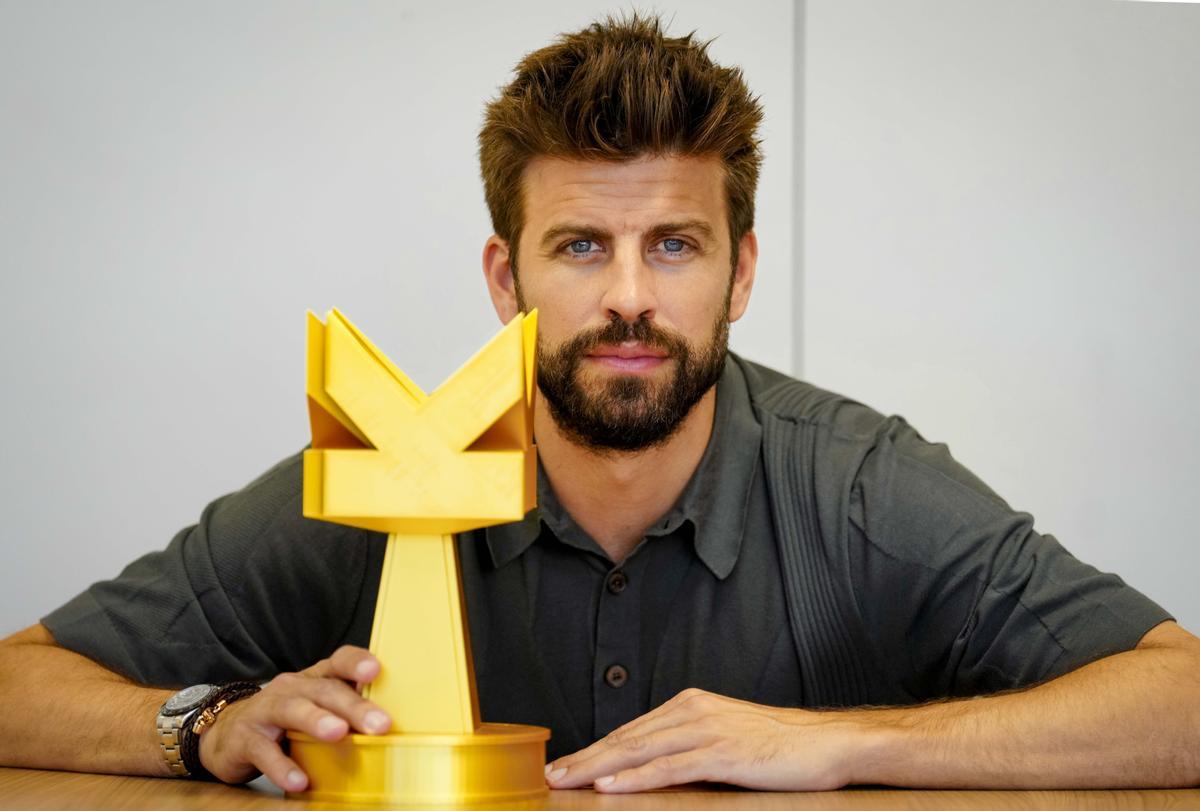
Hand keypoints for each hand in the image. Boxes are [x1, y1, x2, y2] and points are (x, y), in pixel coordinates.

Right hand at [197, 645, 390, 791]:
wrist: (226, 733)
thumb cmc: (286, 720)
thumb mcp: (316, 709)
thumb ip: (347, 712)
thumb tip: (392, 730)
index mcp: (315, 679)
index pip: (339, 661)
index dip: (356, 663)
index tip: (375, 671)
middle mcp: (292, 687)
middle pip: (325, 690)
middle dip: (354, 706)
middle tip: (379, 724)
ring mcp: (266, 709)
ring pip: (293, 709)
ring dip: (317, 720)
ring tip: (339, 734)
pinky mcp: (244, 738)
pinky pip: (263, 750)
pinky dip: (282, 766)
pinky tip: (299, 781)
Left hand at [544, 688, 865, 792]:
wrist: (827, 743)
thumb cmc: (778, 745)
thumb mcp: (725, 738)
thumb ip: (688, 747)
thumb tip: (652, 768)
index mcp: (690, 704)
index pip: (632, 730)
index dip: (595, 749)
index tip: (566, 765)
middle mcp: (693, 711)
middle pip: (627, 738)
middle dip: (585, 758)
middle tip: (551, 775)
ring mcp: (706, 730)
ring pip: (639, 751)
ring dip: (597, 768)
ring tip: (567, 781)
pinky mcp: (722, 753)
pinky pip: (670, 768)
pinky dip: (636, 778)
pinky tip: (611, 788)